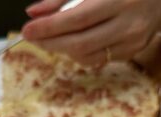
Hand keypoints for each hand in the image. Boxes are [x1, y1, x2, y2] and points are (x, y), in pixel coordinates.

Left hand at [22, 0, 160, 65]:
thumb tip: (34, 13)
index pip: (78, 19)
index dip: (50, 27)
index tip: (27, 30)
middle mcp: (129, 22)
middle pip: (81, 43)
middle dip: (52, 43)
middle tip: (32, 37)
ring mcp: (133, 41)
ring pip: (88, 56)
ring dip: (63, 50)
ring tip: (51, 38)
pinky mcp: (133, 52)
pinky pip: (99, 59)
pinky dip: (80, 52)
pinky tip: (74, 41)